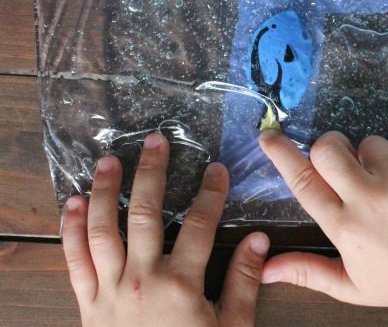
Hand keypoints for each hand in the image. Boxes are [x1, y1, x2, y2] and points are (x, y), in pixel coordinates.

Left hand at [62, 133, 268, 326]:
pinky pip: (74, 261)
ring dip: (106, 192)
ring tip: (108, 161)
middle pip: (147, 215)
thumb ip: (244, 284)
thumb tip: (259, 241)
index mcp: (180, 285)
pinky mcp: (87, 304)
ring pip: (104, 230)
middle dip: (152, 174)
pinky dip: (71, 231)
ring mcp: (109, 290)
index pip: (201, 225)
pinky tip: (73, 203)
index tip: (217, 168)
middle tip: (155, 142)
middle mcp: (141, 279)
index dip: (211, 193)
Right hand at [259, 131, 387, 325]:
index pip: (303, 181)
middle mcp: (370, 201)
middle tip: (341, 163)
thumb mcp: (350, 285)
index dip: (281, 154)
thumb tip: (265, 268)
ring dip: (371, 156)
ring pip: (368, 142)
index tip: (268, 135)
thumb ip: (306, 271)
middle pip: (329, 148)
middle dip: (329, 147)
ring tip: (386, 183)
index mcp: (345, 227)